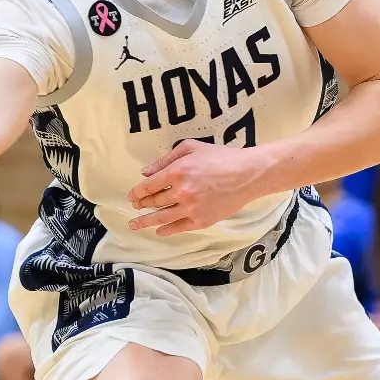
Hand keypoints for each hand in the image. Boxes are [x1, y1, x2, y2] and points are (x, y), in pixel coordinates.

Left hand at [127, 140, 270, 236]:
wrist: (247, 174)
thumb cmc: (221, 157)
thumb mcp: (191, 148)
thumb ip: (166, 159)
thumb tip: (146, 172)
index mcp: (177, 172)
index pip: (149, 186)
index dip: (137, 192)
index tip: (132, 196)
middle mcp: (181, 192)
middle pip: (154, 201)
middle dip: (142, 205)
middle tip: (136, 207)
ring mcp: (191, 208)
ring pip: (162, 218)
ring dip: (146, 222)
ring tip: (135, 224)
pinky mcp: (202, 220)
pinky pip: (179, 227)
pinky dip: (166, 230)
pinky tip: (159, 231)